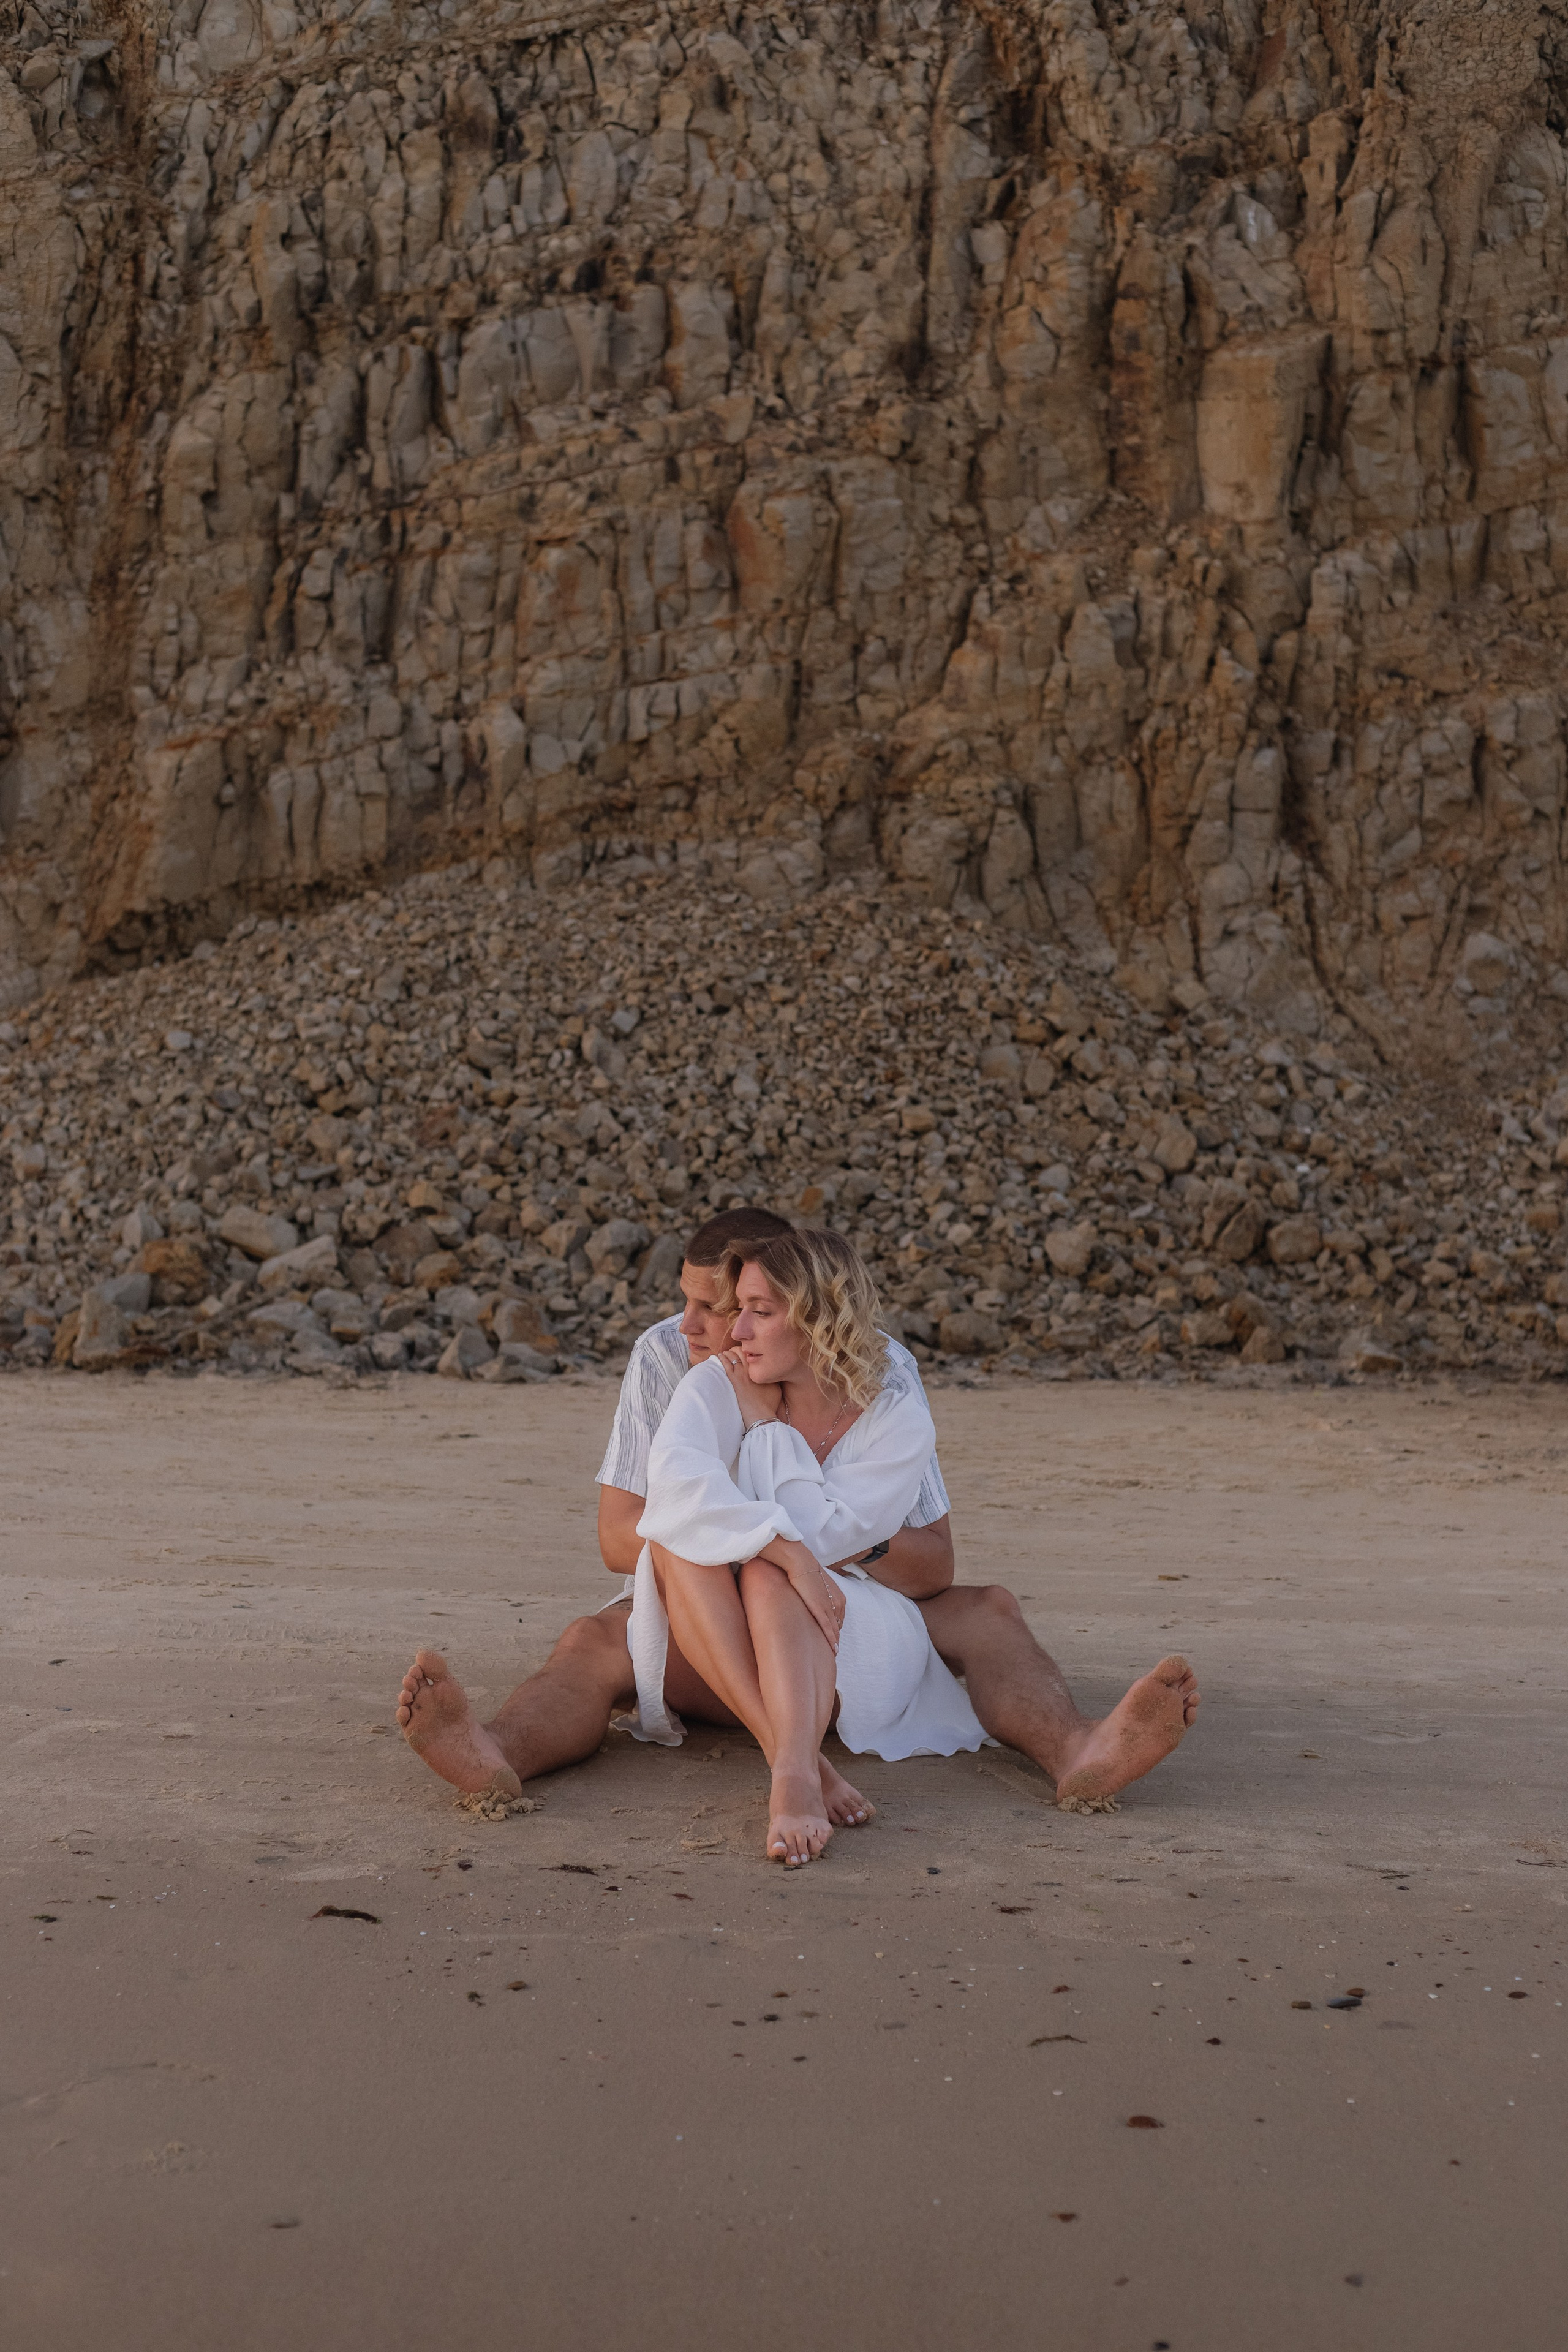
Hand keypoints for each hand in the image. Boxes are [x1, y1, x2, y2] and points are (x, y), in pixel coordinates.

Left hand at [718, 1347, 781, 1429]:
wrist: (761, 1415)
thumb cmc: (769, 1405)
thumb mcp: (776, 1389)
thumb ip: (772, 1378)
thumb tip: (769, 1373)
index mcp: (764, 1369)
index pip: (756, 1355)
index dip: (750, 1352)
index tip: (746, 1352)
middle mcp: (754, 1368)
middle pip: (744, 1352)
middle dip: (738, 1349)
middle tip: (734, 1351)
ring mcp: (743, 1373)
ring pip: (734, 1356)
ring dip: (729, 1352)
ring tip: (725, 1353)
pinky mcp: (735, 1380)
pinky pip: (726, 1364)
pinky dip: (723, 1358)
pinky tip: (719, 1356)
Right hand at [773, 1538, 845, 1652]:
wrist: (801, 1563)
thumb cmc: (806, 1572)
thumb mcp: (817, 1585)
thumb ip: (819, 1595)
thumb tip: (813, 1600)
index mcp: (839, 1597)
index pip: (838, 1618)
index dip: (835, 1629)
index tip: (832, 1638)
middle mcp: (838, 1603)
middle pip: (838, 1625)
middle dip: (835, 1637)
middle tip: (832, 1649)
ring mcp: (829, 1607)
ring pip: (834, 1629)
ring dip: (834, 1642)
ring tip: (833, 1653)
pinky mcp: (820, 1609)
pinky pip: (827, 1628)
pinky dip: (831, 1640)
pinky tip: (832, 1649)